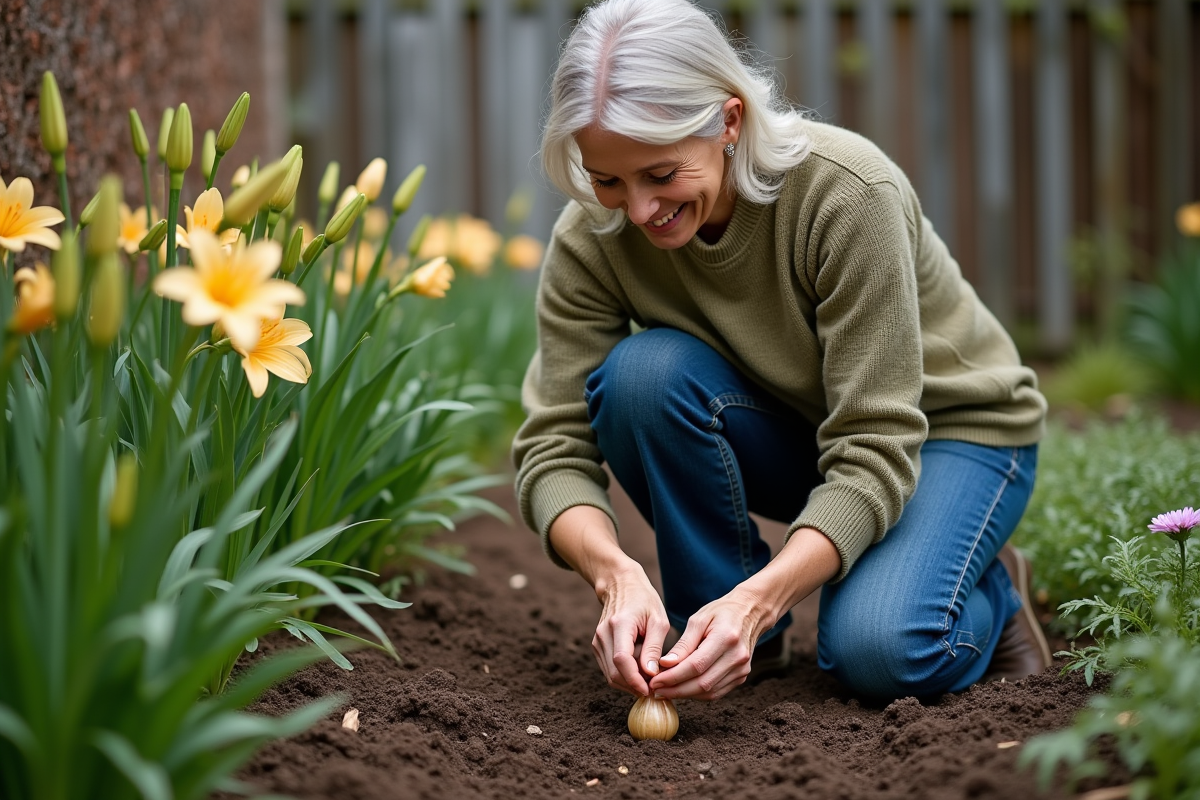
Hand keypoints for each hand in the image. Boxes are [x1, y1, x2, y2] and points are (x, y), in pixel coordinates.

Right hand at [591, 565, 671, 696]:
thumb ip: (654, 648)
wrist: (621, 585)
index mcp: (619, 625)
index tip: (650, 690)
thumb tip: (651, 674)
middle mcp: (603, 634)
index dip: (634, 679)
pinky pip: (609, 669)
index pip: (621, 660)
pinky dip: (624, 676)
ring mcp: (597, 641)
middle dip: (634, 685)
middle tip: (655, 688)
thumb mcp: (658, 621)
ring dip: (629, 683)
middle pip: (614, 672)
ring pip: (610, 675)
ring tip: (649, 679)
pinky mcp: (597, 646)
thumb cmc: (644, 601)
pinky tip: (639, 672)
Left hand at [648, 588, 772, 700]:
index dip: (673, 677)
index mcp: (726, 638)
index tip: (655, 681)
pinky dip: (698, 694)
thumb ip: (683, 644)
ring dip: (685, 695)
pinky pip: (717, 692)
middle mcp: (737, 656)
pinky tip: (683, 689)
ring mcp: (742, 669)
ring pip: (709, 692)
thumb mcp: (698, 620)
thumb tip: (665, 664)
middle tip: (656, 690)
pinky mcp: (742, 676)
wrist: (750, 612)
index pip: (696, 665)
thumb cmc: (722, 612)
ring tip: (666, 690)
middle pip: (702, 683)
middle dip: (676, 690)